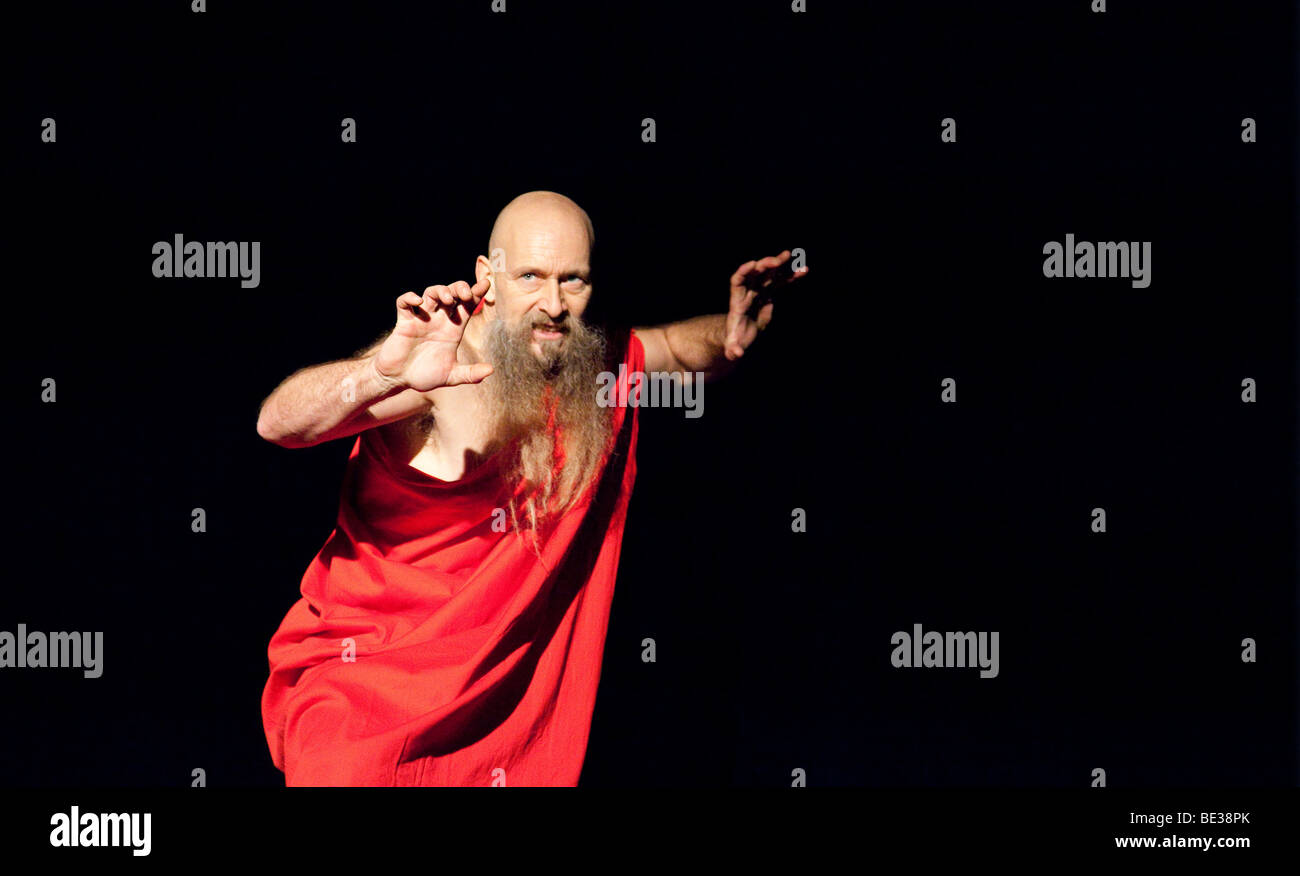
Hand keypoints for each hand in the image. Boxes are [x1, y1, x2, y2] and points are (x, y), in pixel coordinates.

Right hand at [373, 278, 492, 391]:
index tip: (486, 283)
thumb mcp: (452, 376)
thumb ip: (470, 374)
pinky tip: (418, 302)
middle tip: (465, 295)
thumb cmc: (425, 376)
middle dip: (460, 288)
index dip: (477, 294)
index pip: (467, 306)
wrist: (399, 380)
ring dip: (440, 291)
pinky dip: (410, 298)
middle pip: (451, 293)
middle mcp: (439, 320)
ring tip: (447, 299)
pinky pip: (404, 303)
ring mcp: (421, 319)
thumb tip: (491, 370)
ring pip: (431, 293)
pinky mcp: (404, 322)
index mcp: (453, 329)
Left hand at [723, 250, 807, 358]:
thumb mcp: (733, 345)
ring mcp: (759, 289)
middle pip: (755, 273)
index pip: (737, 281)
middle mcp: (748, 291)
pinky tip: (804, 271)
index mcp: (737, 300)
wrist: (743, 333)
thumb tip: (735, 354)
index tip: (753, 265)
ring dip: (779, 263)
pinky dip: (791, 276)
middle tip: (778, 260)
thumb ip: (733, 349)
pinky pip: (781, 281)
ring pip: (770, 273)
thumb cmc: (736, 338)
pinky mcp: (769, 292)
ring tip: (790, 254)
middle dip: (765, 265)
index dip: (744, 272)